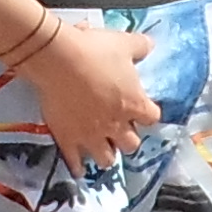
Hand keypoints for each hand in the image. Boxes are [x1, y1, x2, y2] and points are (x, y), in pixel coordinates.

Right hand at [22, 15, 159, 170]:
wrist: (59, 60)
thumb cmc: (94, 50)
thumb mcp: (123, 42)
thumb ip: (141, 46)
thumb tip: (150, 45)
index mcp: (133, 103)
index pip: (152, 118)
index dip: (147, 114)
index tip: (140, 108)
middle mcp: (116, 125)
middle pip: (131, 145)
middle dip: (127, 138)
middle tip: (119, 128)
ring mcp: (91, 136)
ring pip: (107, 159)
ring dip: (107, 154)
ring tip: (101, 147)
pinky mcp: (68, 139)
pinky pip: (75, 162)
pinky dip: (78, 167)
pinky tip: (79, 169)